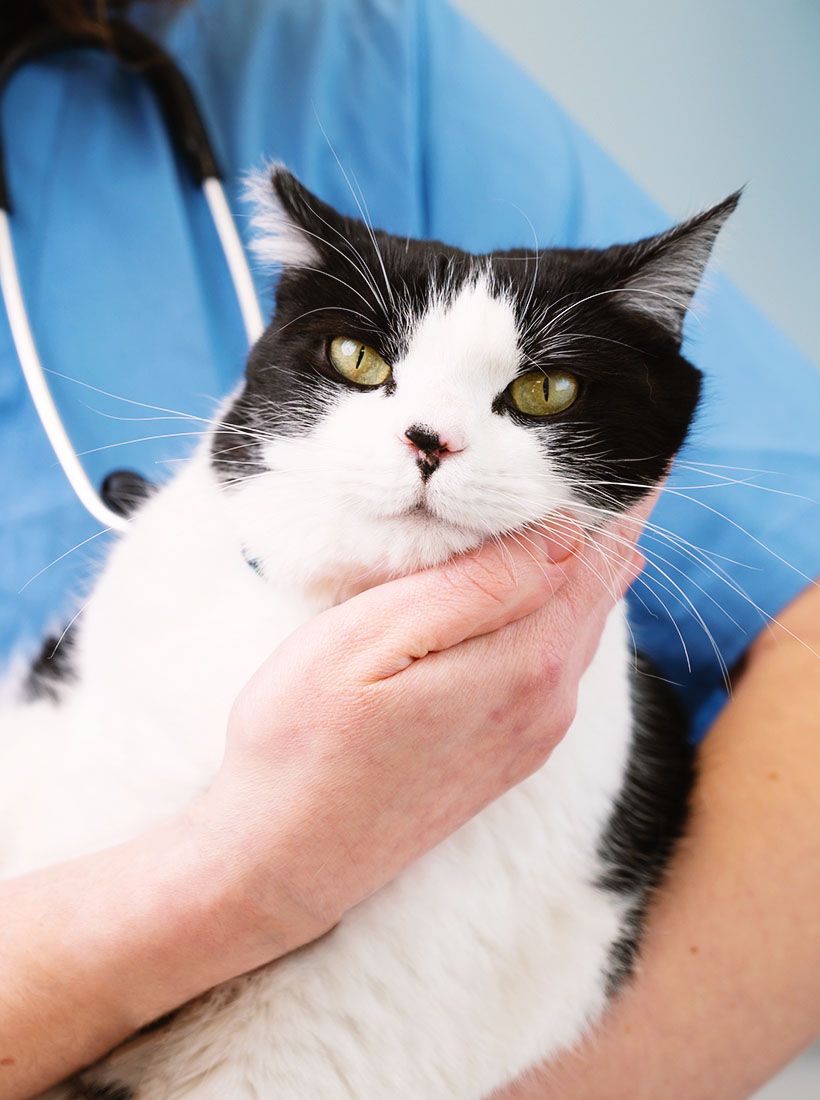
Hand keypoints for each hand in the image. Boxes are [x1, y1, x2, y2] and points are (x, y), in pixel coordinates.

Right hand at [192, 503, 648, 967]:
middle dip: (608, 532)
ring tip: (599, 522)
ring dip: (588, 574)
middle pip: (596, 593)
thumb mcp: (370, 641)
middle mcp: (546, 702)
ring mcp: (531, 734)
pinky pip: (559, 668)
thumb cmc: (305, 739)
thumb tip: (564, 536)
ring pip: (580, 630)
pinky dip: (565, 618)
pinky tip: (554, 599)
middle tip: (618, 473)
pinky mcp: (508, 754)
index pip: (591, 558)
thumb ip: (473, 588)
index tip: (622, 456)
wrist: (283, 860)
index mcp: (523, 662)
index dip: (608, 502)